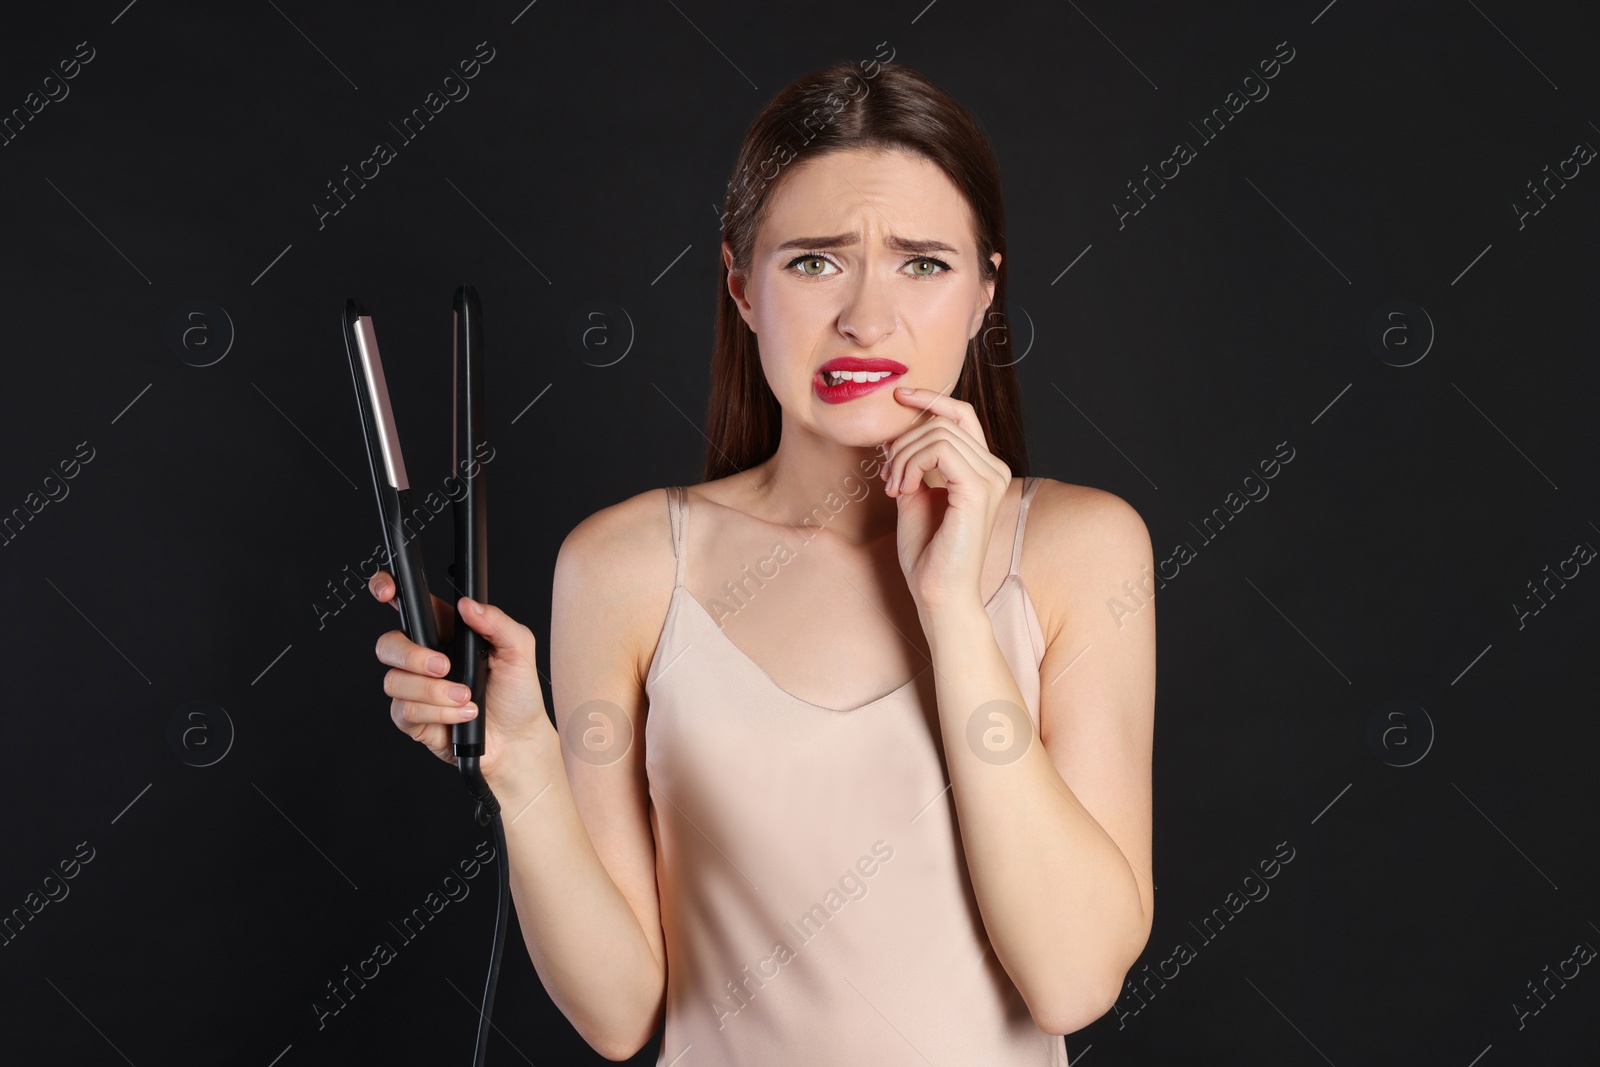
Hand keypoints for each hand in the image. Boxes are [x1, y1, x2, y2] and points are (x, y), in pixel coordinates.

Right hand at [369, 571, 554, 788]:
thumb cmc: (518, 694)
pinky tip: (462, 716)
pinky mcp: (412, 719)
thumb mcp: (519, 650)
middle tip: (445, 667)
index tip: (387, 592)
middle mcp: (424, 658)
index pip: (408, 606)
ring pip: (395, 681)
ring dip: (435, 692)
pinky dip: (438, 713)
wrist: (518, 741)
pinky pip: (405, 711)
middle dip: (411, 655)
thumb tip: (468, 605)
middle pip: (388, 644)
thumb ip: (496, 621)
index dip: (386, 591)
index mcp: (446, 633)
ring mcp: (415, 689)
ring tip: (467, 698)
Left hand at [879, 386, 1011, 613]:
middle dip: (904, 442)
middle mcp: (994, 469)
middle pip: (943, 421)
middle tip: (887, 477)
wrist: (938, 594)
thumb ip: (912, 464)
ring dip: (903, 456)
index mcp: (983, 469)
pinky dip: (911, 464)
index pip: (961, 414)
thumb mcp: (914, 497)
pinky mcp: (978, 489)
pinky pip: (939, 449)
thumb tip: (895, 436)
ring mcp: (990, 478)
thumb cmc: (928, 554)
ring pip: (938, 432)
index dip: (930, 400)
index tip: (898, 398)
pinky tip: (902, 490)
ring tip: (894, 487)